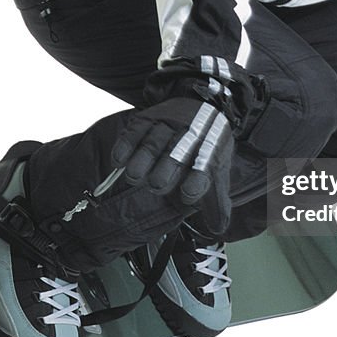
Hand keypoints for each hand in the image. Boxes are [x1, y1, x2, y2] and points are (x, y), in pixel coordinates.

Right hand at [111, 97, 233, 234]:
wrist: (202, 108)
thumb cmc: (205, 151)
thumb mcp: (216, 173)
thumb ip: (216, 203)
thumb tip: (218, 229)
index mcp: (210, 150)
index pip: (206, 165)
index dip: (198, 180)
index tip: (188, 194)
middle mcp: (191, 134)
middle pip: (178, 151)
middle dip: (167, 167)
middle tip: (156, 185)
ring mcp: (169, 123)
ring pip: (155, 140)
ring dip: (143, 158)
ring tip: (133, 176)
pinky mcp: (149, 118)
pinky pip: (135, 129)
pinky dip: (125, 144)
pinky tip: (118, 161)